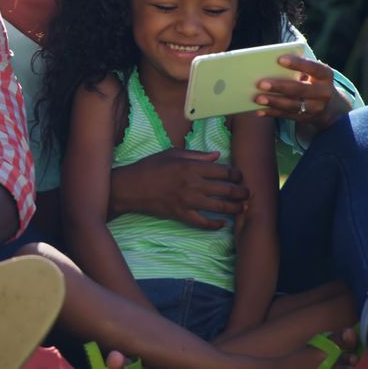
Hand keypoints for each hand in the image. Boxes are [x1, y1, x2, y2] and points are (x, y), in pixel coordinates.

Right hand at [109, 149, 248, 229]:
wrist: (131, 186)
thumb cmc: (150, 166)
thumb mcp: (172, 153)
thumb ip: (197, 155)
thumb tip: (217, 156)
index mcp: (191, 166)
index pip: (223, 171)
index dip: (236, 175)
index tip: (240, 177)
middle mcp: (193, 184)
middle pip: (226, 189)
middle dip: (241, 192)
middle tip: (247, 194)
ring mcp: (188, 201)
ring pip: (219, 207)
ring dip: (234, 208)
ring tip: (242, 208)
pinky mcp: (181, 214)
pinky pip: (203, 223)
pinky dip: (215, 225)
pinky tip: (223, 224)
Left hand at [255, 54, 344, 128]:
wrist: (330, 106)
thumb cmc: (312, 81)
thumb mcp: (313, 73)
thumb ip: (298, 68)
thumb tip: (271, 64)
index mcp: (325, 76)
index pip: (314, 68)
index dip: (298, 63)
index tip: (279, 59)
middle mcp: (324, 92)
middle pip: (300, 89)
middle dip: (279, 86)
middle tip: (260, 83)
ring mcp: (316, 108)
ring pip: (292, 105)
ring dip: (273, 102)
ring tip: (257, 98)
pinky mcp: (306, 118)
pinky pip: (287, 116)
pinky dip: (272, 113)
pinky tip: (259, 110)